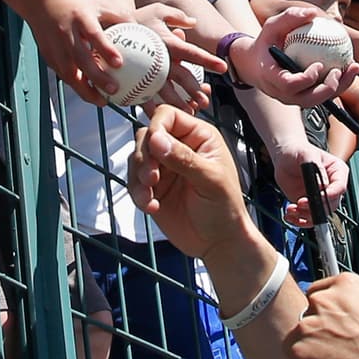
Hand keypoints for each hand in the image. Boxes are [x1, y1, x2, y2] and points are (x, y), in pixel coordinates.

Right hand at [30, 0, 130, 102]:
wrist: (39, 1)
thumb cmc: (77, 3)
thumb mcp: (98, 4)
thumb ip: (120, 16)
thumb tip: (145, 31)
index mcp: (81, 18)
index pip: (93, 35)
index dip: (105, 49)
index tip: (119, 64)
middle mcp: (66, 33)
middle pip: (80, 59)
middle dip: (96, 77)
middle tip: (114, 90)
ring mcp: (54, 46)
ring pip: (68, 72)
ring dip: (84, 89)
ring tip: (102, 102)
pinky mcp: (48, 56)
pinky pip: (63, 74)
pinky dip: (76, 85)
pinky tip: (90, 94)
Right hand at [128, 105, 251, 258]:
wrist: (218, 242)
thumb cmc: (224, 207)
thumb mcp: (210, 180)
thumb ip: (184, 159)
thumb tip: (156, 140)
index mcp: (198, 136)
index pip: (168, 116)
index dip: (156, 127)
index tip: (153, 147)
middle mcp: (179, 147)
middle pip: (146, 135)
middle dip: (144, 156)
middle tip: (151, 179)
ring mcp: (164, 167)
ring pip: (136, 157)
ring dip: (138, 177)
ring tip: (149, 197)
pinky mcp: (153, 188)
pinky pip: (134, 181)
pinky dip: (137, 194)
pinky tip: (152, 208)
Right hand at [132, 2, 224, 111]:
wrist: (104, 26)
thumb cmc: (135, 18)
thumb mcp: (157, 10)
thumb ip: (177, 16)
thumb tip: (192, 22)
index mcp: (167, 41)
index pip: (192, 52)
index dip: (208, 60)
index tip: (223, 67)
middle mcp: (159, 58)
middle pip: (181, 76)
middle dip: (194, 89)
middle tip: (205, 100)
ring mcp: (145, 70)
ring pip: (165, 91)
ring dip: (178, 103)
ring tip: (191, 112)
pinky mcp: (132, 79)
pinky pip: (144, 95)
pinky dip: (153, 106)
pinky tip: (160, 115)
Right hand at [234, 6, 358, 106]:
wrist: (254, 64)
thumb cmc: (265, 43)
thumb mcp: (271, 26)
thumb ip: (289, 18)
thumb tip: (312, 13)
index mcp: (271, 78)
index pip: (289, 85)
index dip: (306, 79)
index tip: (318, 65)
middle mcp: (281, 93)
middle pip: (308, 99)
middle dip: (327, 88)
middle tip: (339, 71)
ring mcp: (292, 99)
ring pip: (318, 100)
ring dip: (339, 87)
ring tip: (353, 68)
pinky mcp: (302, 98)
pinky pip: (322, 95)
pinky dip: (338, 84)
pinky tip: (350, 68)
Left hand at [267, 141, 349, 226]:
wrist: (285, 157)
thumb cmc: (298, 151)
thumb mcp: (308, 155)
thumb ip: (316, 169)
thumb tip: (322, 186)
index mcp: (337, 172)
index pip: (339, 187)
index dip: (330, 194)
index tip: (318, 196)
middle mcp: (331, 187)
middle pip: (331, 205)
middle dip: (315, 207)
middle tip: (301, 202)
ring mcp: (319, 197)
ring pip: (319, 214)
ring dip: (305, 216)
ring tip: (292, 209)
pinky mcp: (308, 204)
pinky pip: (307, 218)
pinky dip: (298, 220)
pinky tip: (290, 215)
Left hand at [284, 273, 358, 358]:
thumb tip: (355, 310)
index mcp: (344, 285)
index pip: (320, 292)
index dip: (327, 312)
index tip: (333, 325)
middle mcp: (322, 301)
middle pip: (309, 315)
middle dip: (320, 331)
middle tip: (339, 349)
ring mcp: (307, 326)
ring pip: (300, 340)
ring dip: (313, 352)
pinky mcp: (298, 353)